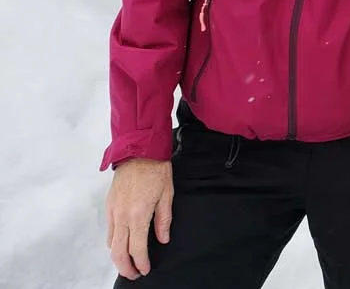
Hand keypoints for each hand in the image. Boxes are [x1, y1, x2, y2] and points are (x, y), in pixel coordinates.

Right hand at [106, 158, 172, 279]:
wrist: (139, 150)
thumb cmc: (156, 169)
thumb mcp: (167, 194)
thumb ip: (163, 220)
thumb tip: (162, 239)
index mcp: (138, 214)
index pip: (137, 248)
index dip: (141, 263)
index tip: (145, 270)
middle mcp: (122, 216)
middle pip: (118, 252)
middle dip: (125, 267)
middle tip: (134, 274)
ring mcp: (113, 211)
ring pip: (110, 243)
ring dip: (118, 256)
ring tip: (129, 262)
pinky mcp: (109, 205)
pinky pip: (109, 230)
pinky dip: (114, 242)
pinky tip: (123, 243)